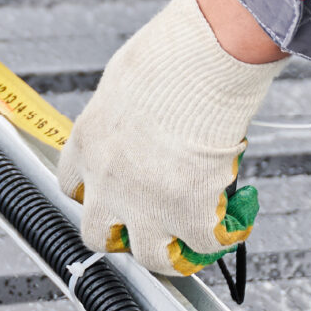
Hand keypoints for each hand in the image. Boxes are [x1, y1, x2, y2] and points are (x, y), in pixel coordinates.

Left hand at [58, 0, 285, 275]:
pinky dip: (225, 236)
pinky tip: (237, 219)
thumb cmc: (170, 53)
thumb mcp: (128, 79)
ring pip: (149, 257)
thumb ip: (130, 111)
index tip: (114, 193)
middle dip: (125, 234)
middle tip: (152, 223)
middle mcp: (106, 178)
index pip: (73, 185)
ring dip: (173, 253)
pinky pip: (205, 245)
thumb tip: (150, 117)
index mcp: (88, 141)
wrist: (200, 57)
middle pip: (97, 233)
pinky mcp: (186, 211)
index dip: (96, 194)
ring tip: (194, 241)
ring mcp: (143, 201)